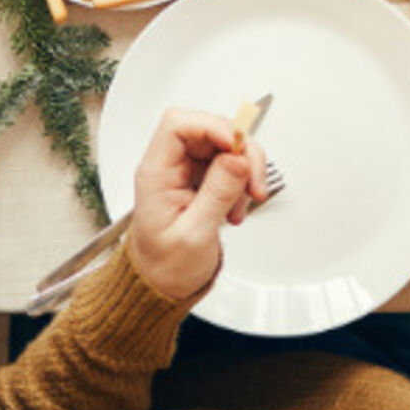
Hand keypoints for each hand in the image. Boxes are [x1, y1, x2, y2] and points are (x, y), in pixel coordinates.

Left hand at [127, 109, 267, 299]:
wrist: (161, 285)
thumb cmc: (166, 267)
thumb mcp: (194, 235)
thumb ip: (217, 193)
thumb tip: (237, 158)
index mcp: (156, 174)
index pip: (178, 124)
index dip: (212, 126)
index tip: (237, 148)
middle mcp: (169, 165)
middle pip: (208, 129)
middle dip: (239, 150)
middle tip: (253, 180)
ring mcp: (185, 170)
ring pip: (223, 143)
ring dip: (245, 167)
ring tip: (247, 199)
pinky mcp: (200, 177)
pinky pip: (228, 162)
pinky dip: (241, 180)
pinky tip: (238, 205)